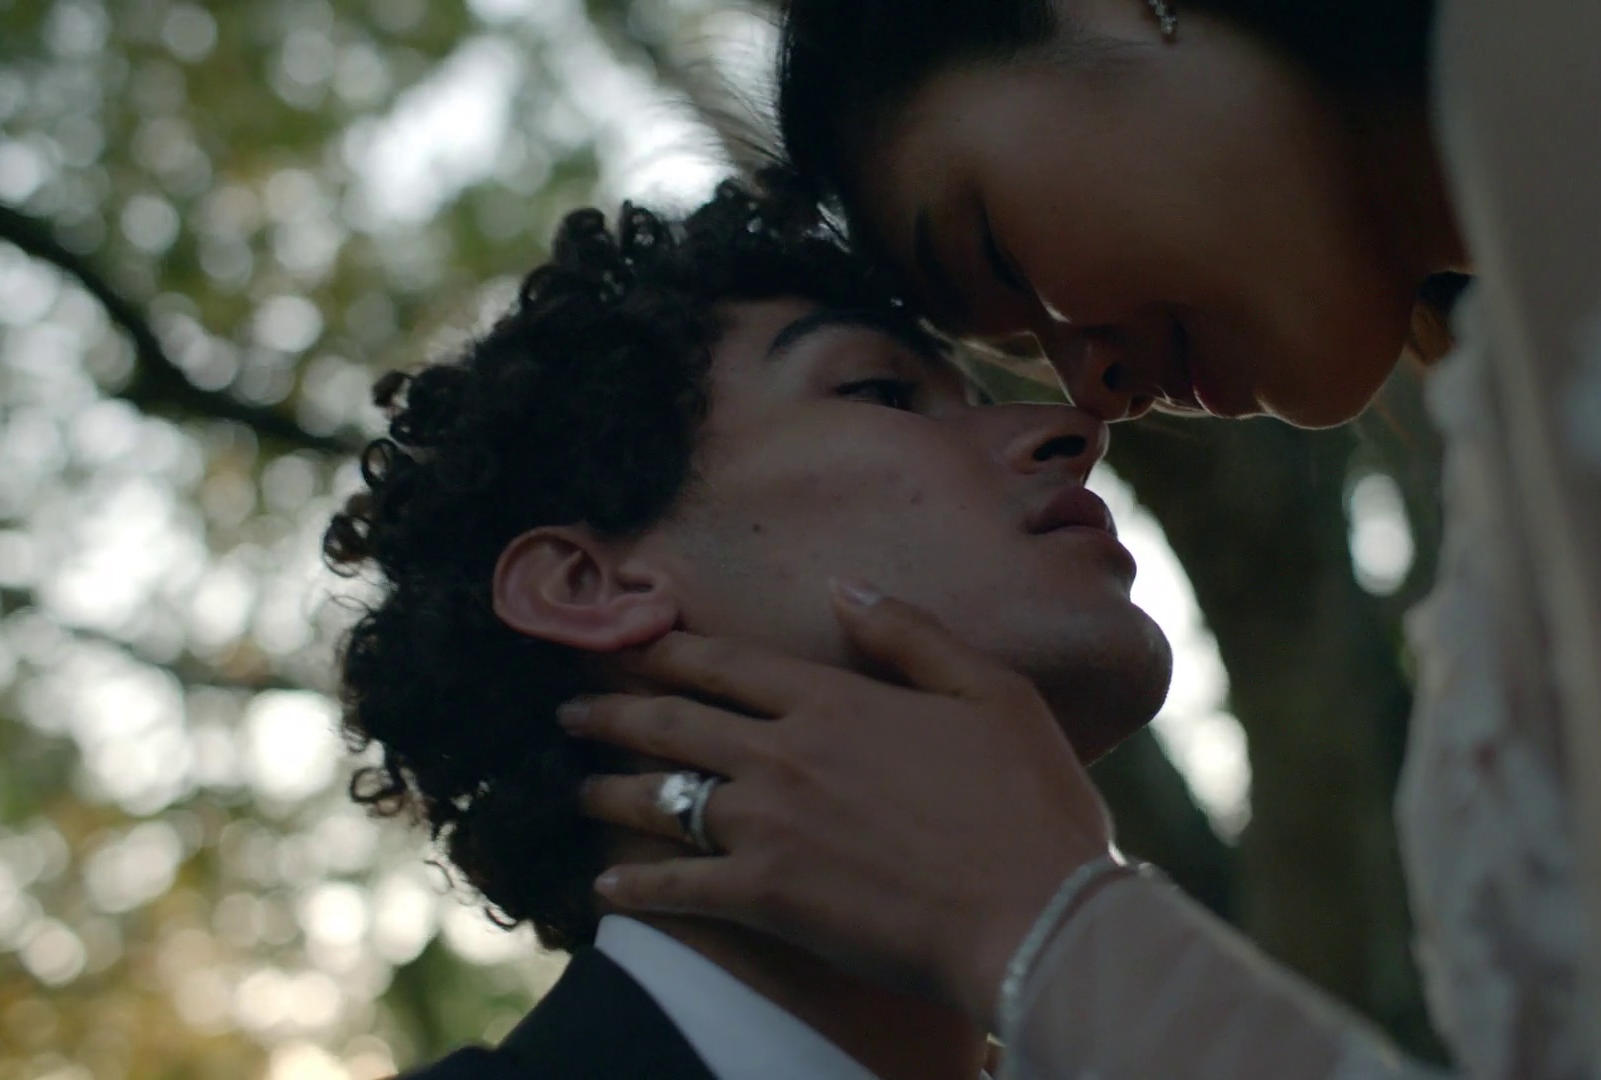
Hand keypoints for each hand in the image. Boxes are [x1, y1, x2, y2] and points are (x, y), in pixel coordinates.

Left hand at [560, 580, 1112, 1019]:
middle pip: (673, 723)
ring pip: (663, 798)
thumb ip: (908, 634)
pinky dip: (634, 884)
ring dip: (610, 791)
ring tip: (578, 790)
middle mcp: (785, 753)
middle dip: (611, 713)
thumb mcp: (989, 690)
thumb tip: (841, 587)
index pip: (726, 663)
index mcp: (834, 699)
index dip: (665, 650)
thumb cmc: (1028, 803)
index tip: (622, 643)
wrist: (1032, 914)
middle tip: (568, 712)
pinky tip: (606, 886)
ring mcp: (768, 827)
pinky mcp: (766, 898)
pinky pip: (677, 885)